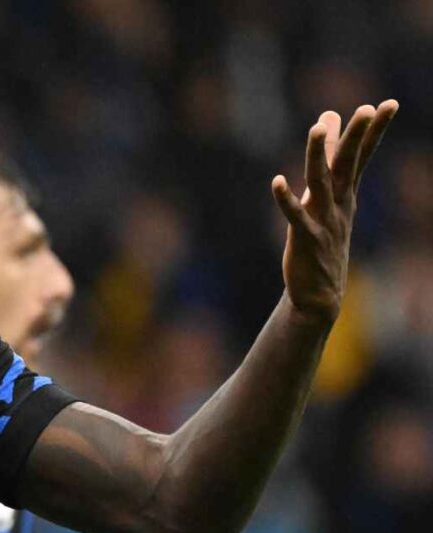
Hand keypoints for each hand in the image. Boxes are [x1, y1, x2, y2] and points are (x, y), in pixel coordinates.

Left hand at [272, 99, 397, 325]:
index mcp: (345, 194)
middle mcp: (339, 204)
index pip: (362, 157)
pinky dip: (287, 199)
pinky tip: (277, 181)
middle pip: (348, 164)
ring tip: (316, 127)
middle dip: (357, 137)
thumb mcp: (328, 200)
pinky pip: (296, 216)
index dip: (375, 132)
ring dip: (318, 155)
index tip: (389, 104)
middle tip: (367, 108)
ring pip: (321, 183)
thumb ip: (328, 160)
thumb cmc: (322, 241)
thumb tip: (326, 118)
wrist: (320, 295)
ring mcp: (324, 222)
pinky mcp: (305, 240)